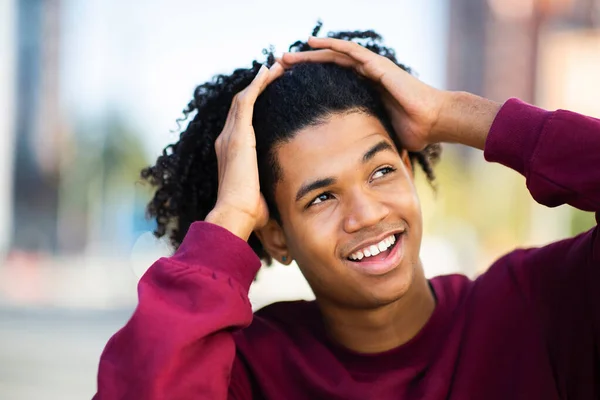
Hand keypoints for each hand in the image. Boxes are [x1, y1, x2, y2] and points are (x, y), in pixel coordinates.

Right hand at [206, 63, 283, 239]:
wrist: (235, 213)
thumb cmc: (248, 210)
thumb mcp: (259, 193)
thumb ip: (267, 186)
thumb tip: (282, 195)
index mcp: (230, 151)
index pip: (241, 120)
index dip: (253, 102)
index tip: (267, 92)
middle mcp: (226, 139)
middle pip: (240, 103)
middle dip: (257, 85)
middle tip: (274, 70)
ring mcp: (230, 136)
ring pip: (243, 97)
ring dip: (259, 80)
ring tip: (275, 66)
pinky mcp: (238, 135)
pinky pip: (246, 101)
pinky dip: (256, 84)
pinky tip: (267, 72)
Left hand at [281, 37, 447, 150]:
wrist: (433, 122)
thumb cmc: (413, 131)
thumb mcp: (379, 136)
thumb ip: (365, 140)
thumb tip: (351, 164)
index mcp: (365, 91)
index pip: (332, 83)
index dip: (311, 83)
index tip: (289, 88)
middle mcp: (366, 76)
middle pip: (328, 67)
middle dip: (303, 67)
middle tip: (279, 68)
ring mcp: (372, 68)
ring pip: (334, 56)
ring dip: (309, 54)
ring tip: (286, 56)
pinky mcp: (377, 65)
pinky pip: (349, 52)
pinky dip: (329, 46)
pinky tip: (311, 43)